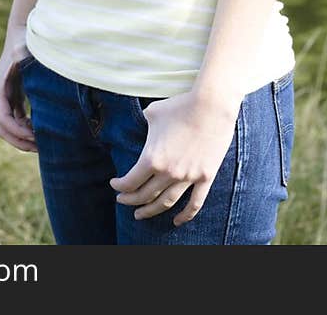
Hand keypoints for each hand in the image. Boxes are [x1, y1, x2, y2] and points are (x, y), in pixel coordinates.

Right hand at [0, 26, 37, 152]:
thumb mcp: (24, 51)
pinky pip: (14, 119)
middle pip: (2, 129)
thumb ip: (24, 59)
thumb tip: (24, 64)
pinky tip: (40, 129)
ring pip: (7, 127)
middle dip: (19, 141)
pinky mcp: (11, 96)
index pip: (3, 120)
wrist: (22, 31)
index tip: (35, 137)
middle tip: (41, 147)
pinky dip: (24, 128)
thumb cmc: (24, 41)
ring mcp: (3, 97)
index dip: (18, 132)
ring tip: (42, 143)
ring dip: (22, 138)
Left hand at [110, 88, 239, 225]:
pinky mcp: (205, 177)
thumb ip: (144, 122)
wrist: (211, 105)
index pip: (130, 181)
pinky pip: (194, 204)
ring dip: (151, 211)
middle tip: (123, 201)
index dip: (119, 186)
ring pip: (165, 203)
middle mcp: (168, 172)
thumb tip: (142, 122)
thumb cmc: (180, 105)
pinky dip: (185, 216)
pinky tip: (177, 221)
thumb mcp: (153, 112)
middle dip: (130, 200)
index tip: (115, 184)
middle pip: (145, 195)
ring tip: (140, 214)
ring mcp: (188, 177)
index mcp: (152, 158)